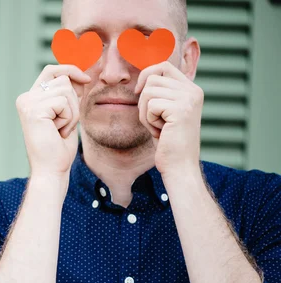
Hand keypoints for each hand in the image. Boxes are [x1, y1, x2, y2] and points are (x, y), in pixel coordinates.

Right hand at [15, 65, 90, 179]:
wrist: (51, 169)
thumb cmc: (59, 148)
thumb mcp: (68, 115)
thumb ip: (70, 95)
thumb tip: (82, 75)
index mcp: (30, 98)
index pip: (51, 71)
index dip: (70, 70)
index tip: (86, 79)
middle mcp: (25, 98)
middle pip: (63, 79)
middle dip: (73, 101)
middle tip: (63, 125)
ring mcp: (27, 103)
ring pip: (65, 90)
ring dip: (71, 112)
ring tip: (60, 129)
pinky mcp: (33, 110)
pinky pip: (63, 102)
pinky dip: (68, 118)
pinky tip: (58, 132)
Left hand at [135, 61, 203, 178]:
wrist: (179, 166)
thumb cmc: (168, 142)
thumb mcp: (165, 112)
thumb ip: (160, 93)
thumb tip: (143, 76)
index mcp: (191, 89)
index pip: (164, 66)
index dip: (146, 75)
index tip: (139, 92)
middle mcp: (193, 90)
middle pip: (152, 78)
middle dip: (144, 100)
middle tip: (153, 119)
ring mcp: (189, 99)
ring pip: (148, 92)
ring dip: (145, 112)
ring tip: (158, 127)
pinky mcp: (181, 109)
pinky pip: (150, 106)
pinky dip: (148, 121)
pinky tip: (161, 132)